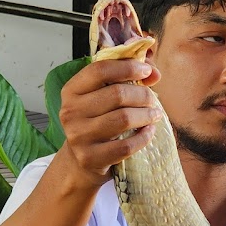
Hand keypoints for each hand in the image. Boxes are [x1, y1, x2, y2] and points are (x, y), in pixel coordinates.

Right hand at [57, 58, 162, 188]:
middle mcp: (71, 111)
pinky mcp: (90, 157)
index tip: (146, 71)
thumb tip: (154, 73)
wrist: (82, 158)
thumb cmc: (98, 120)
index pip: (100, 70)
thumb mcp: (105, 95)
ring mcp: (79, 136)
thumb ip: (128, 77)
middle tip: (152, 99)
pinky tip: (149, 131)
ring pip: (123, 119)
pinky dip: (143, 137)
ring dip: (146, 115)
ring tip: (154, 114)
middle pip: (117, 94)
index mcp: (72, 90)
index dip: (127, 67)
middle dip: (142, 94)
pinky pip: (126, 145)